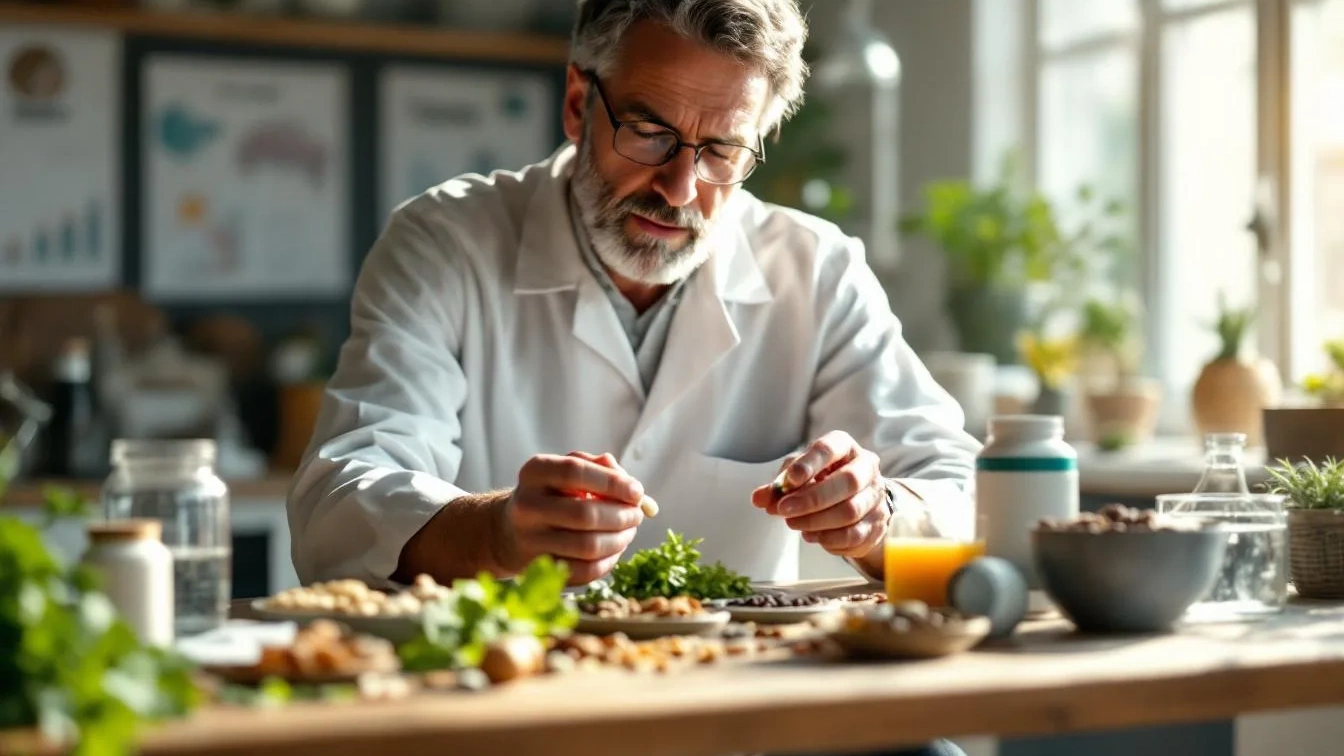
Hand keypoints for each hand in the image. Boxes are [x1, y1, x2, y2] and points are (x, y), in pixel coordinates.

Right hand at [496, 451, 646, 584]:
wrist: (510, 529)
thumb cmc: (552, 494)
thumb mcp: (568, 469)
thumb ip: (601, 468)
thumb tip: (634, 490)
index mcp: (535, 472)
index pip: (575, 471)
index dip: (612, 483)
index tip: (637, 492)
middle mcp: (526, 505)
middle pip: (585, 514)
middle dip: (621, 516)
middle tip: (636, 515)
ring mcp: (529, 540)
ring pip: (588, 547)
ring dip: (619, 540)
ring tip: (628, 532)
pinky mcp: (538, 569)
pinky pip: (583, 572)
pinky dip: (608, 563)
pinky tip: (614, 551)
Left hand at [751, 431, 889, 558]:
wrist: (855, 506)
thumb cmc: (822, 483)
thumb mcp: (797, 478)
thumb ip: (778, 487)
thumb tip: (759, 499)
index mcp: (845, 448)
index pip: (830, 449)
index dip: (810, 463)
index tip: (790, 480)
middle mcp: (867, 468)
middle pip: (847, 481)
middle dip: (812, 499)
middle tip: (784, 510)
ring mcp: (875, 497)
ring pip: (850, 511)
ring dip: (816, 521)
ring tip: (794, 524)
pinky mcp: (877, 524)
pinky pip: (853, 534)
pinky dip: (828, 538)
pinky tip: (812, 536)